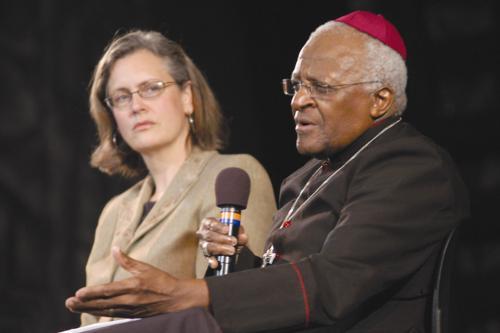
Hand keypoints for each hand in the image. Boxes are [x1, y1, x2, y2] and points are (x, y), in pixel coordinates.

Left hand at [65, 247, 207, 317]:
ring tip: (73, 307)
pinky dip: (100, 314)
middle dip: (84, 304)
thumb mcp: (146, 268)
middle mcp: (129, 300)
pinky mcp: (132, 315)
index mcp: (133, 286)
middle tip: (68, 302)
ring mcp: (130, 310)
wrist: (178, 299)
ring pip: (105, 311)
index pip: (108, 291)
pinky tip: (91, 313)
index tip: (78, 293)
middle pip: (102, 303)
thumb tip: (115, 248)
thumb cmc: (162, 281)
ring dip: (88, 309)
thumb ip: (127, 260)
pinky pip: (113, 315)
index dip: (92, 293)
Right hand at [196, 217, 248, 268]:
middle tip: (233, 241)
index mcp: (208, 223)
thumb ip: (239, 232)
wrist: (226, 240)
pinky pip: (208, 258)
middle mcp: (203, 233)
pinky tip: (216, 263)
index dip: (219, 226)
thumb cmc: (228, 231)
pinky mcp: (206, 255)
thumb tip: (243, 237)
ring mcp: (203, 244)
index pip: (211, 223)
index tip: (228, 230)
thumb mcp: (235, 229)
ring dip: (221, 249)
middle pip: (209, 235)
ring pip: (208, 247)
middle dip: (222, 239)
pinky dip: (212, 261)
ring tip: (231, 251)